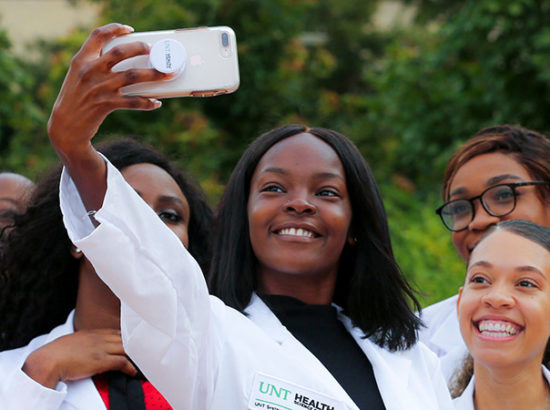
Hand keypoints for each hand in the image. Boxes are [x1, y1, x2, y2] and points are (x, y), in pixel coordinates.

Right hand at [22, 329, 136, 388]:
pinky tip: (134, 372)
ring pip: (126, 348)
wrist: (49, 360)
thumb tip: (87, 349)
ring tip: (143, 361)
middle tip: (145, 350)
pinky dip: (130, 367)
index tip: (134, 341)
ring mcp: (101, 348)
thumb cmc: (56, 353)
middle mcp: (99, 338)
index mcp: (93, 332)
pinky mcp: (101, 361)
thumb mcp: (73, 341)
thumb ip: (84, 341)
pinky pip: (122, 362)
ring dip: (136, 355)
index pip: (116, 331)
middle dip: (135, 344)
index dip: (126, 336)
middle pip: (124, 338)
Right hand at [48, 23, 168, 156]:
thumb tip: (125, 60)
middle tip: (153, 50)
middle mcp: (90, 71)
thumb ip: (94, 65)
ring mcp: (99, 87)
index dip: (115, 29)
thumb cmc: (76, 98)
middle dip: (140, 48)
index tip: (129, 30)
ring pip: (132, 76)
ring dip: (153, 74)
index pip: (98, 36)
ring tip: (167, 74)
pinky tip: (156, 103)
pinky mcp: (106, 104)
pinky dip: (147, 102)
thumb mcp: (78, 76)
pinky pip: (133, 102)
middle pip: (120, 52)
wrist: (64, 126)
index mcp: (81, 60)